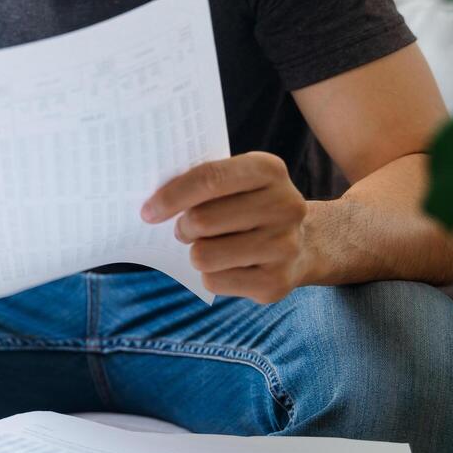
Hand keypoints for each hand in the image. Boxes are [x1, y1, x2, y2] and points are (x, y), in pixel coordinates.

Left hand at [140, 151, 311, 303]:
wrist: (305, 244)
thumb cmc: (251, 206)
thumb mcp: (238, 181)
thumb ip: (204, 183)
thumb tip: (154, 205)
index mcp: (270, 170)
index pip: (210, 178)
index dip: (172, 196)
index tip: (148, 211)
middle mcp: (285, 206)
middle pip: (202, 220)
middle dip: (182, 228)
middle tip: (186, 229)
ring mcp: (284, 246)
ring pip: (204, 255)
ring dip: (196, 253)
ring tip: (209, 246)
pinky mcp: (276, 282)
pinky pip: (214, 281)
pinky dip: (210, 275)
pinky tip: (228, 266)